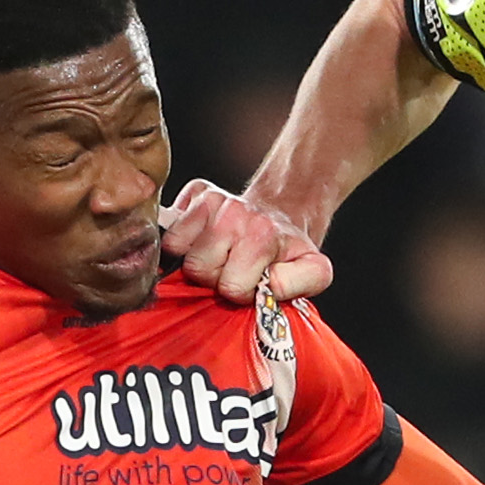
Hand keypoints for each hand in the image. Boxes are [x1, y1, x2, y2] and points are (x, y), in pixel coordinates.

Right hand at [158, 179, 335, 303]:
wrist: (286, 209)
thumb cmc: (292, 248)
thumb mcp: (315, 271)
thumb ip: (298, 283)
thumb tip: (268, 287)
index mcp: (261, 235)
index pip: (229, 287)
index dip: (241, 292)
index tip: (252, 282)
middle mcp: (233, 212)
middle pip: (197, 268)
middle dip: (214, 277)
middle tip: (233, 268)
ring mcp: (212, 199)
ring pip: (176, 248)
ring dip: (196, 257)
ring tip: (220, 254)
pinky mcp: (196, 191)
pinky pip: (169, 226)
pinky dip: (182, 238)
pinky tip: (204, 239)